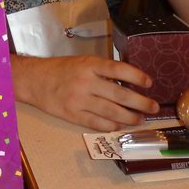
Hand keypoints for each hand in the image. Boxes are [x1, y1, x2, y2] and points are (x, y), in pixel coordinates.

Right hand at [13, 55, 159, 131]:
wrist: (34, 80)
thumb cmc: (61, 69)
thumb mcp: (82, 62)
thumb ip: (102, 71)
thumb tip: (128, 82)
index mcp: (89, 64)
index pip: (118, 69)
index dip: (136, 76)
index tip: (149, 83)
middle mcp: (86, 81)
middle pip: (119, 94)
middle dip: (140, 102)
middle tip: (153, 107)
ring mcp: (79, 99)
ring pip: (111, 111)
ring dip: (129, 117)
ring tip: (140, 119)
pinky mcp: (72, 114)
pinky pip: (96, 123)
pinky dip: (111, 126)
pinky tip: (119, 126)